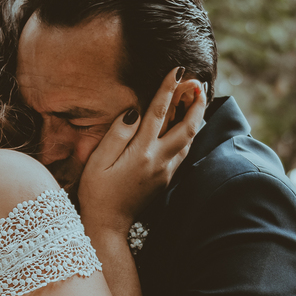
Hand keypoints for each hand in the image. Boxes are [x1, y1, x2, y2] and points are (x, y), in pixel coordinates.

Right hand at [78, 68, 206, 235]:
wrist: (108, 225)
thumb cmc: (97, 192)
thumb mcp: (98, 162)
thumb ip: (117, 134)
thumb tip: (134, 110)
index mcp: (141, 152)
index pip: (159, 113)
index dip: (169, 89)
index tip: (178, 70)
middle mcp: (159, 161)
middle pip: (187, 127)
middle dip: (195, 103)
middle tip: (198, 84)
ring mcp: (166, 171)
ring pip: (189, 140)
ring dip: (195, 118)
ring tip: (196, 99)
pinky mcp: (166, 179)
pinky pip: (183, 151)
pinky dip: (189, 133)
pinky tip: (187, 125)